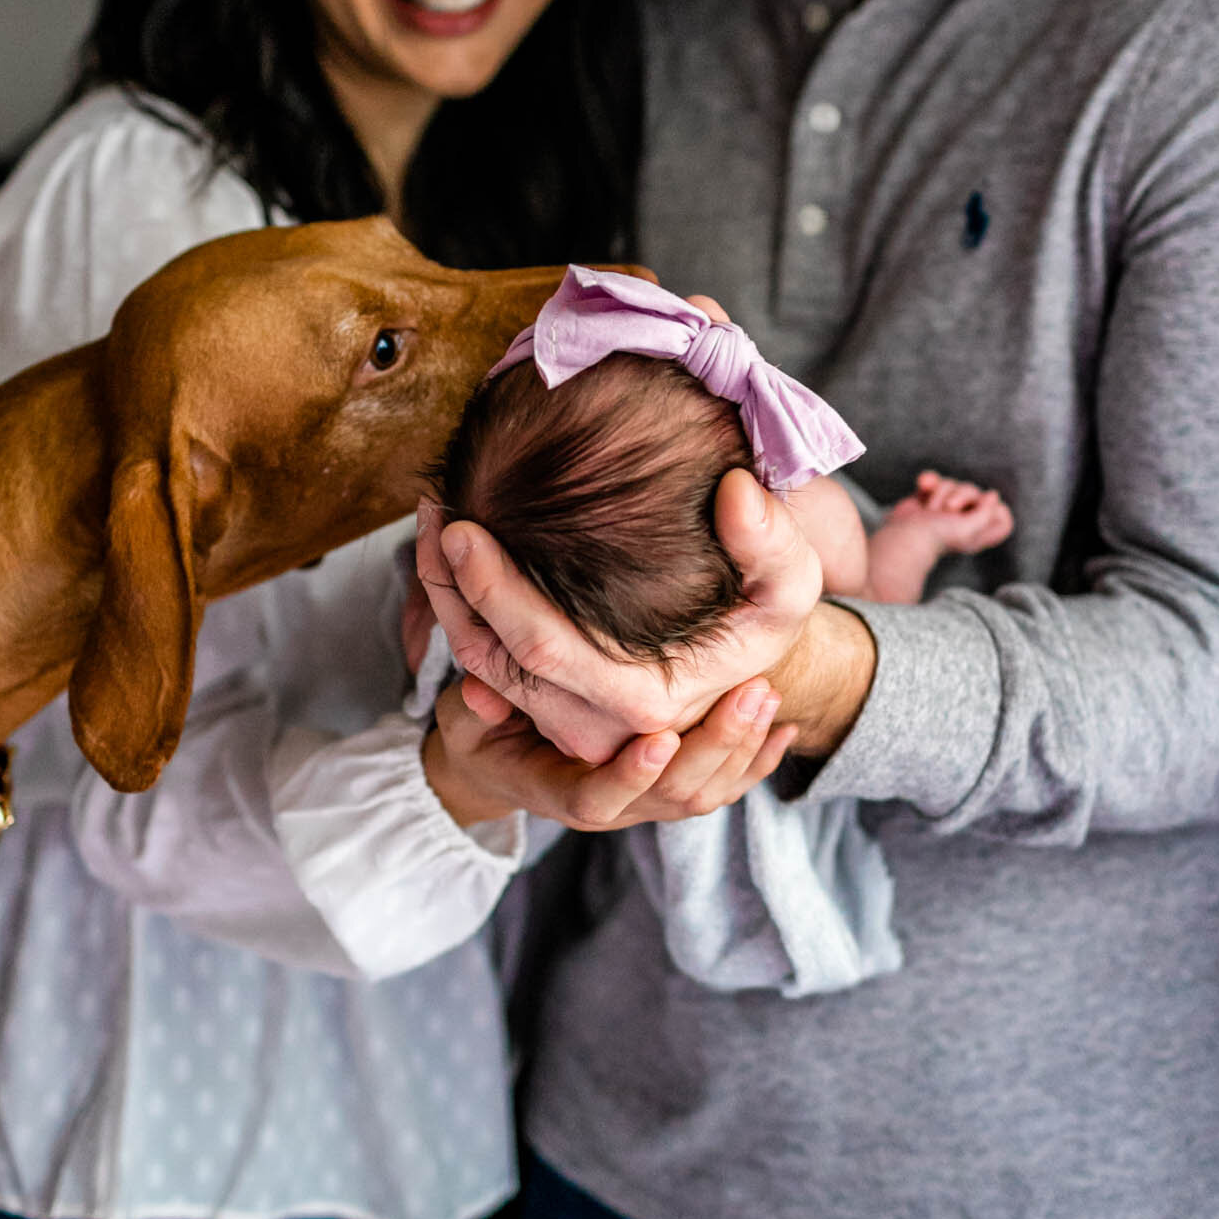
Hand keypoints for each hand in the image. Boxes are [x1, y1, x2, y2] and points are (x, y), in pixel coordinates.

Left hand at [416, 467, 824, 763]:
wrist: (747, 664)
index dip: (492, 588)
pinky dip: (458, 617)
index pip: (543, 648)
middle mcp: (596, 727)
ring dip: (444, 602)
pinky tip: (446, 562)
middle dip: (450, 588)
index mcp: (643, 702)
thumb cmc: (764, 622)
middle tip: (433, 515)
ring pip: (480, 671)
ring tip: (428, 530)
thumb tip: (736, 491)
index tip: (460, 525)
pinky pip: (487, 672)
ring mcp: (570, 724)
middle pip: (492, 663)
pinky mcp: (553, 708)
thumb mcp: (790, 585)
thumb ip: (771, 542)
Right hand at [421, 678, 795, 831]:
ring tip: (770, 694)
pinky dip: (759, 760)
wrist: (501, 763)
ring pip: (707, 793)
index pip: (599, 798)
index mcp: (560, 793)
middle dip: (718, 744)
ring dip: (745, 747)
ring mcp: (647, 801)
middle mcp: (614, 806)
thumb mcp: (463, 720)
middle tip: (751, 691)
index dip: (631, 774)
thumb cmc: (480, 732)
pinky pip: (725, 785)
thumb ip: (474, 710)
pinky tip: (788, 726)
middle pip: (675, 796)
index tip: (660, 737)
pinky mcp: (670, 787)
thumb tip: (479, 695)